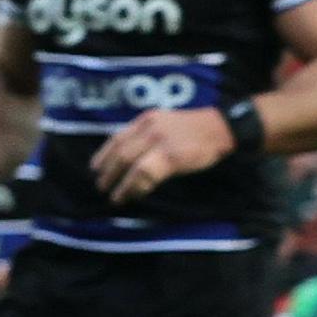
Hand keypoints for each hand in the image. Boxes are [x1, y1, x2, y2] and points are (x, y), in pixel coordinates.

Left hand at [95, 106, 235, 202]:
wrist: (222, 127)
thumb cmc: (197, 130)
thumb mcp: (167, 124)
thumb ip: (148, 135)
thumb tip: (129, 158)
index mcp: (147, 120)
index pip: (117, 137)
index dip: (103, 154)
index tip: (94, 168)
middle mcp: (150, 128)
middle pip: (120, 152)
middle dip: (108, 172)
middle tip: (101, 186)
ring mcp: (160, 141)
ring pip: (130, 165)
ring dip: (120, 183)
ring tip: (115, 197)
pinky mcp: (171, 156)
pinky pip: (145, 174)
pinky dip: (136, 187)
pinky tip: (132, 195)